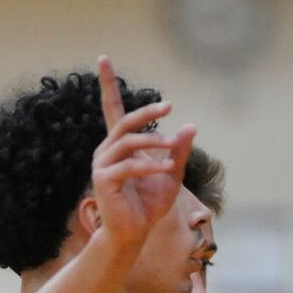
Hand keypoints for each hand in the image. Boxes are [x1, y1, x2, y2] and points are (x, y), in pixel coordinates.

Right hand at [91, 56, 194, 249]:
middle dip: (147, 112)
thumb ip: (179, 151)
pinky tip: (167, 169)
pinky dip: (151, 166)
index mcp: (119, 145)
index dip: (107, 84)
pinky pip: (129, 165)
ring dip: (154, 142)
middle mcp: (106, 151)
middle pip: (125, 121)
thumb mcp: (171, 175)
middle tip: (169, 106)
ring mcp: (102, 165)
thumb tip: (190, 126)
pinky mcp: (103, 180)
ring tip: (174, 146)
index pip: (111, 108)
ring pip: (128, 141)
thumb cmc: (148, 206)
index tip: (103, 58)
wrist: (133, 235)